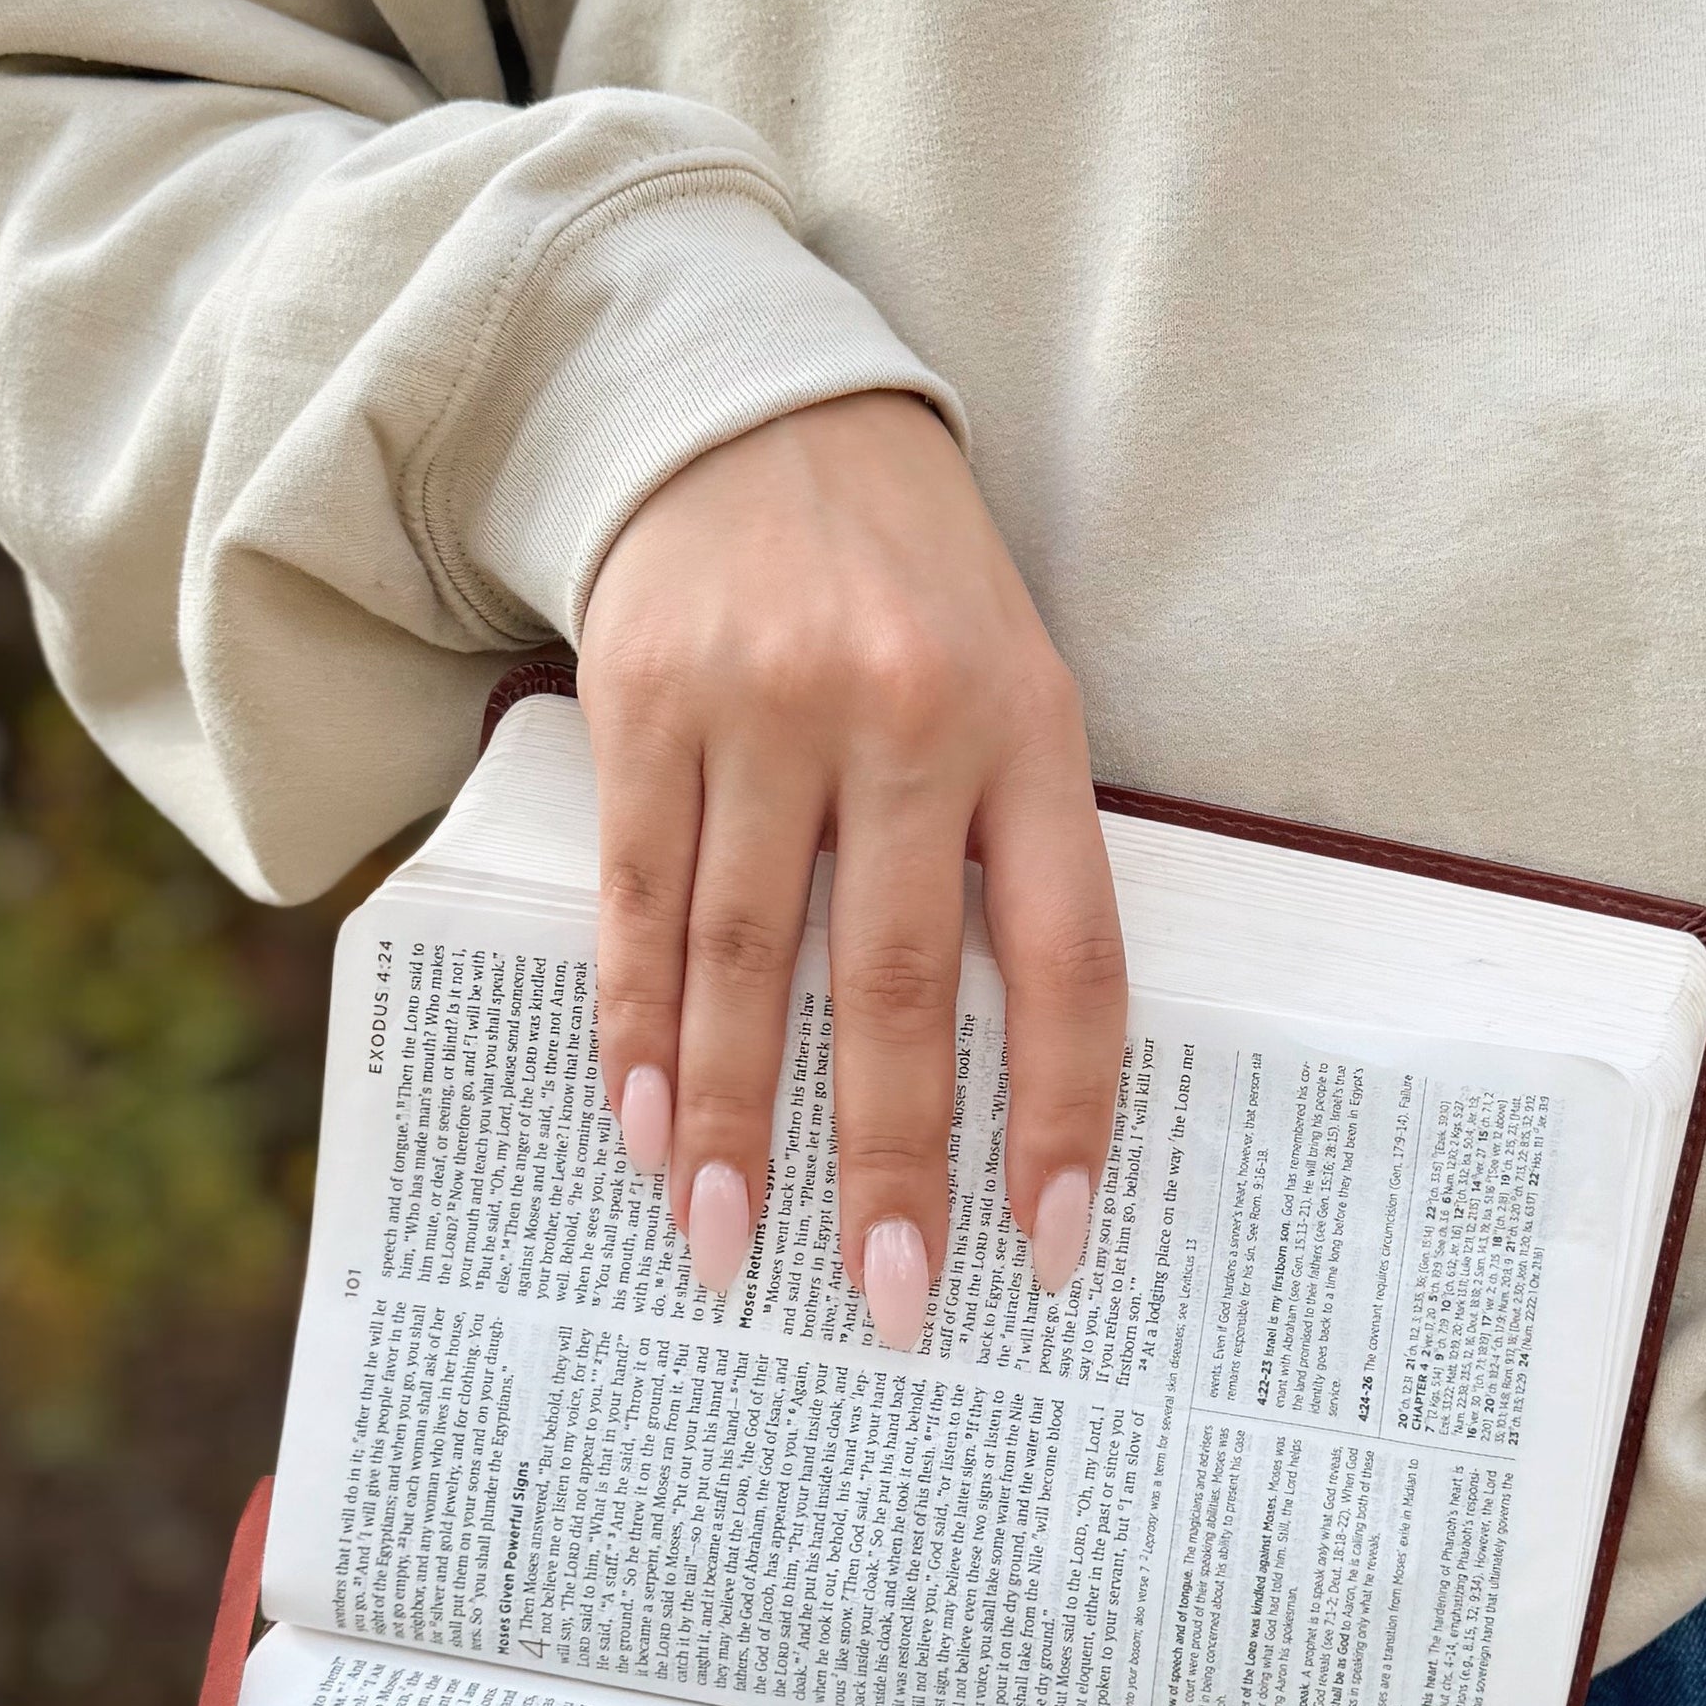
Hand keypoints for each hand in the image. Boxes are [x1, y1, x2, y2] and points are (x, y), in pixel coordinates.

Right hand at [575, 394, 1128, 1338]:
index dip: (1060, 1114)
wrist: (753, 403)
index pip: (1063, 958)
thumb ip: (1011, 844)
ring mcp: (766, 709)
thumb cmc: (905, 578)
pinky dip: (642, 1026)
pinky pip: (642, 900)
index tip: (1044, 1246)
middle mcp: (902, 719)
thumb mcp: (1010, 679)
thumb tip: (1003, 1074)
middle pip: (894, 985)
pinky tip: (646, 1127)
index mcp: (1028, 727)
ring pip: (750, 961)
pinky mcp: (646, 701)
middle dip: (888, 1164)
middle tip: (885, 1301)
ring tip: (728, 1249)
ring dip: (736, 1126)